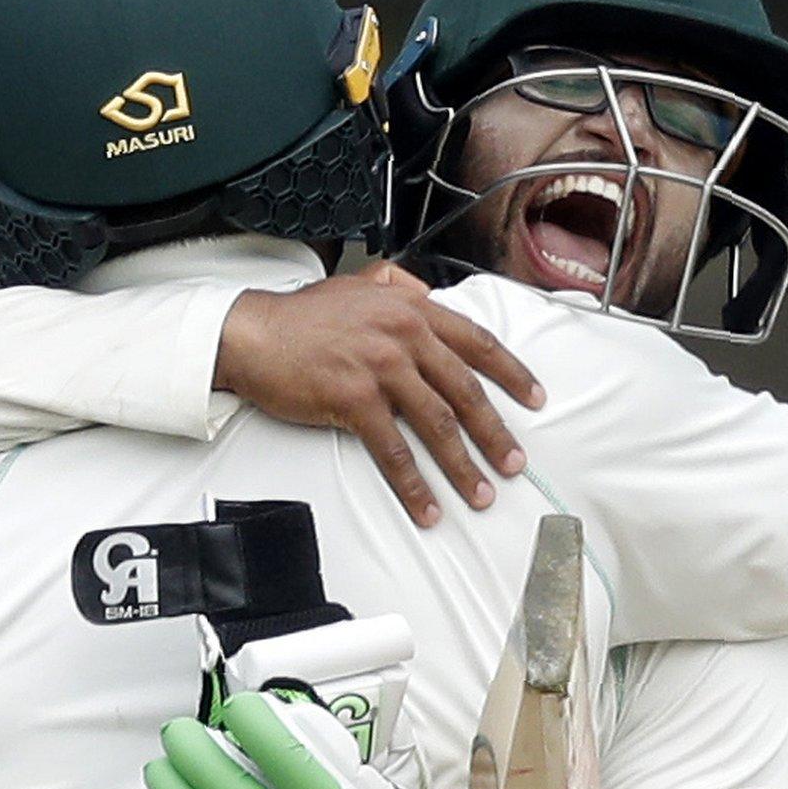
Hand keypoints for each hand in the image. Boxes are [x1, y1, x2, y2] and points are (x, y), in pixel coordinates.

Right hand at [215, 261, 546, 527]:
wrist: (253, 333)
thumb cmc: (303, 315)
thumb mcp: (360, 282)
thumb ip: (400, 284)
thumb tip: (430, 294)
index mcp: (411, 307)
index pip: (476, 342)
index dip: (510, 373)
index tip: (534, 399)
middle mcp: (403, 335)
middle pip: (464, 390)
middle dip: (495, 431)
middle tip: (514, 463)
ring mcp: (379, 367)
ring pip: (436, 423)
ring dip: (463, 465)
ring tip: (480, 494)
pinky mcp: (353, 399)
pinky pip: (394, 450)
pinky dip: (414, 483)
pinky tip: (427, 506)